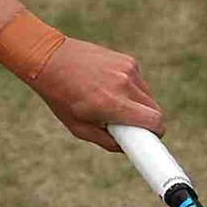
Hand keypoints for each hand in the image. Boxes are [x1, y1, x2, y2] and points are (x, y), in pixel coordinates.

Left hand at [30, 39, 159, 150]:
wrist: (49, 58)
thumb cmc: (60, 96)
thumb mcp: (78, 128)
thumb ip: (106, 142)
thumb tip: (127, 148)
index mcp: (113, 104)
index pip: (155, 121)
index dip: (156, 134)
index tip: (150, 140)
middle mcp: (124, 85)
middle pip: (155, 110)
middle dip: (146, 121)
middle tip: (129, 126)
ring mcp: (128, 69)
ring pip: (147, 96)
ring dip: (139, 105)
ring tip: (113, 104)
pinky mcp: (128, 60)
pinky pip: (139, 81)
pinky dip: (131, 89)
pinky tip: (110, 86)